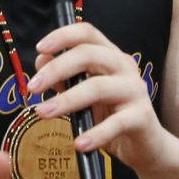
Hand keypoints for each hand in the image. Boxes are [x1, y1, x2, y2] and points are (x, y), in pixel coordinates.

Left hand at [28, 20, 164, 172]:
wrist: (146, 145)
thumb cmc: (112, 116)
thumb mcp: (85, 96)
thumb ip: (65, 78)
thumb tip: (41, 61)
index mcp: (110, 56)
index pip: (87, 33)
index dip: (63, 36)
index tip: (40, 48)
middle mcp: (125, 67)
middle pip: (89, 55)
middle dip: (56, 68)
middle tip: (32, 87)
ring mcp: (136, 90)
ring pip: (98, 87)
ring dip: (67, 100)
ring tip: (43, 113)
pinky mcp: (142, 116)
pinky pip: (116, 123)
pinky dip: (96, 134)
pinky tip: (79, 144)